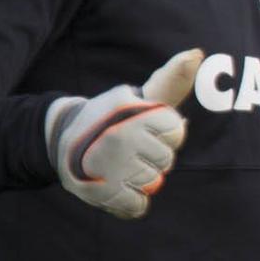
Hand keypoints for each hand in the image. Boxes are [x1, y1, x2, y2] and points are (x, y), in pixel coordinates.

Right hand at [45, 49, 202, 218]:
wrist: (61, 140)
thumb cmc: (110, 118)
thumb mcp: (137, 96)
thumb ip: (171, 81)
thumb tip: (198, 53)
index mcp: (134, 112)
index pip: (176, 131)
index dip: (165, 134)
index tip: (145, 129)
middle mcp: (123, 137)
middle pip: (167, 160)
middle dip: (152, 157)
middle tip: (126, 148)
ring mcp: (112, 166)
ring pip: (153, 183)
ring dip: (140, 178)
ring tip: (118, 165)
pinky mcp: (103, 193)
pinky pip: (138, 207)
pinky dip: (130, 202)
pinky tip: (116, 185)